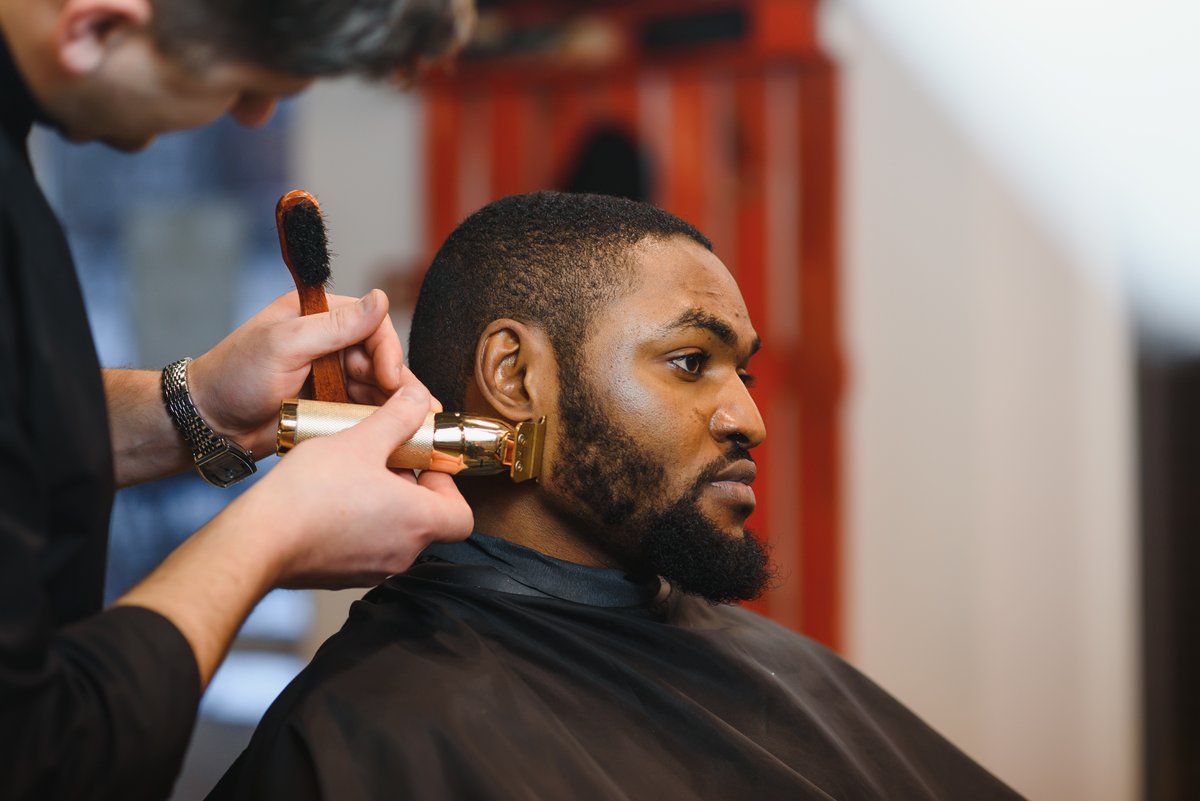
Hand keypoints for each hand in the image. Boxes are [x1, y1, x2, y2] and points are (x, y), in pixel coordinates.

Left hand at [188, 289, 404, 457]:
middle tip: (419, 410)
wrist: (208, 424)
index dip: (388, 352)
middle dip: (399, 385)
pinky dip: (380, 422)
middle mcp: (330, 344)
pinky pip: (363, 412)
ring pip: (378, 389)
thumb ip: (336, 325)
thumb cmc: (235, 376)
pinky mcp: (330, 407)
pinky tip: (401, 435)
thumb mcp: (285, 345)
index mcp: (319, 316)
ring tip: (421, 427)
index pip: (372, 326)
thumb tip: (380, 298)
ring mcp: (331, 377)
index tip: (390, 378)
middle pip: (381, 361)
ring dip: (397, 406)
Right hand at [231, 381, 473, 588]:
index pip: (462, 515)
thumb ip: (397, 418)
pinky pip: (363, 546)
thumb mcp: (361, 441)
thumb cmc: (311, 494)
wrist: (258, 540)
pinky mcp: (341, 575)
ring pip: (394, 532)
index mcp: (419, 523)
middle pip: (427, 520)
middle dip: (410, 487)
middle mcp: (402, 553)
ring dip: (383, 503)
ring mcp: (371, 569)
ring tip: (354, 473)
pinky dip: (357, 523)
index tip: (423, 463)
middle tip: (386, 459)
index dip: (448, 486)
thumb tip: (418, 399)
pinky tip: (329, 498)